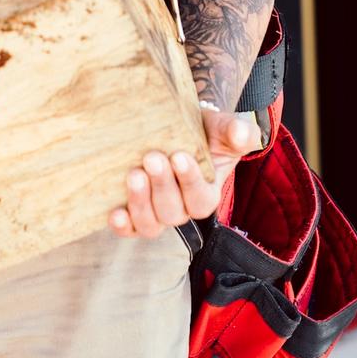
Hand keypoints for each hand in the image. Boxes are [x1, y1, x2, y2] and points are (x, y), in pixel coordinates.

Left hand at [108, 110, 262, 238]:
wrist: (174, 128)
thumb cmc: (201, 132)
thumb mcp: (222, 128)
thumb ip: (237, 130)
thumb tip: (242, 134)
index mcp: (206, 193)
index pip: (202, 198)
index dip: (190, 181)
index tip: (180, 156)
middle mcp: (182, 209)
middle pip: (174, 212)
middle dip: (162, 186)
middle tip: (152, 158)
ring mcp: (156, 213)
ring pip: (151, 225)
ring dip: (141, 203)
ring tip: (134, 175)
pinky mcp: (133, 212)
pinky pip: (129, 229)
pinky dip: (122, 226)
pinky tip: (114, 213)